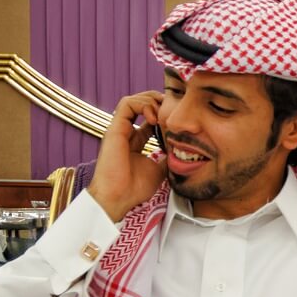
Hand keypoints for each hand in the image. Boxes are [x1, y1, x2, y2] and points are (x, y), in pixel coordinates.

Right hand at [86, 91, 166, 222]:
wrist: (119, 196)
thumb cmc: (135, 188)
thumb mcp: (160, 169)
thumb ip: (167, 157)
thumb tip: (182, 151)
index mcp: (136, 141)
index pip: (150, 117)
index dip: (164, 113)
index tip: (178, 119)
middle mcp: (126, 132)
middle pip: (142, 105)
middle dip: (159, 102)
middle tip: (173, 109)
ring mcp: (120, 129)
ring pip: (133, 100)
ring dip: (151, 101)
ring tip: (163, 113)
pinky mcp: (114, 128)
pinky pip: (126, 104)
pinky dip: (142, 104)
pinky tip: (153, 117)